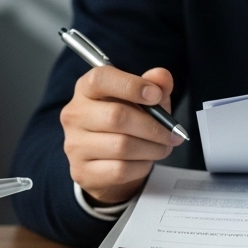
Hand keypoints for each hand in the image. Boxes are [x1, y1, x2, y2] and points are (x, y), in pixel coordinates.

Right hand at [60, 65, 182, 205]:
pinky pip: (120, 170)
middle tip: (173, 133)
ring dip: (152, 148)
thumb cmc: (127, 121)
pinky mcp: (82, 171)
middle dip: (153, 126)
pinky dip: (142, 166)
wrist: (108, 161)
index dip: (131, 85)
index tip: (156, 95)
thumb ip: (155, 84)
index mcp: (86, 88)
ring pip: (121, 146)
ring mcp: (74, 145)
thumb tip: (162, 76)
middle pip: (116, 116)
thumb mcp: (143, 99)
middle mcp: (75, 114)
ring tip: (164, 147)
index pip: (101, 79)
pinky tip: (146, 161)